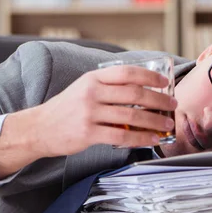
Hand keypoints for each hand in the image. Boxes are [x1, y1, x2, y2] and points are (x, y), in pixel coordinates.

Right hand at [32, 64, 176, 156]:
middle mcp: (92, 92)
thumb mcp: (84, 89)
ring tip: (166, 124)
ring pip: (131, 115)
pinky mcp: (88, 133)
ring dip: (154, 120)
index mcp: (93, 78)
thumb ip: (108, 88)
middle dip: (158, 99)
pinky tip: (151, 139)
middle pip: (134, 93)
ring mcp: (89, 113)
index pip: (127, 72)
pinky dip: (140, 138)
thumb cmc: (66, 109)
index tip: (165, 82)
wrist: (39, 128)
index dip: (150, 76)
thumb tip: (141, 92)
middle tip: (172, 104)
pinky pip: (122, 136)